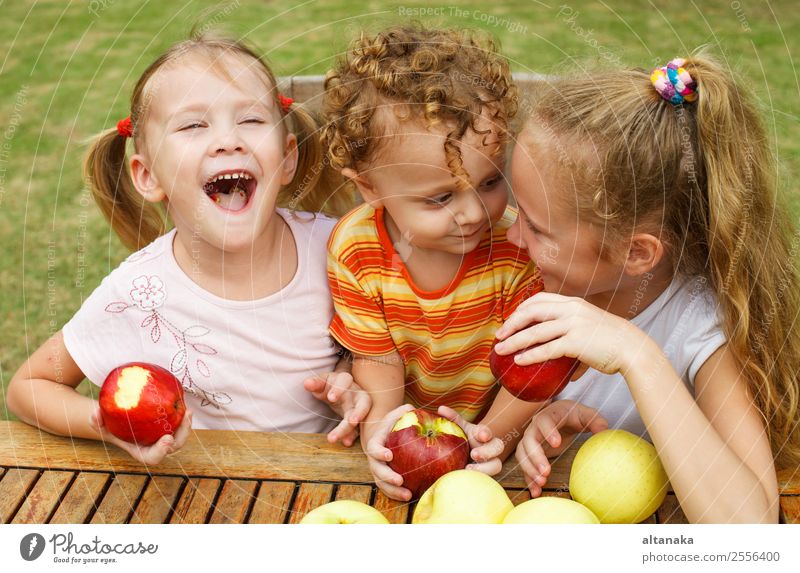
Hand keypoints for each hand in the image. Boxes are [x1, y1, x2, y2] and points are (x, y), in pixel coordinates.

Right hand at [90, 405, 192, 464]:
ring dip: (186, 425)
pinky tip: (182, 401)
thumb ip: (96, 420)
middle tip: (184, 419)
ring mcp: (164, 436)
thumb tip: (96, 412)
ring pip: (180, 435)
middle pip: (174, 446)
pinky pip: (179, 422)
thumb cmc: (108, 424)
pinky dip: (182, 415)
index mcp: (141, 451)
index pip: (153, 457)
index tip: (167, 439)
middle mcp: (155, 446)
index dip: (161, 451)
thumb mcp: (99, 423)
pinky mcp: (169, 424)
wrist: (118, 417)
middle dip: (182, 435)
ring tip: (187, 411)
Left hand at [304, 371, 370, 446]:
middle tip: (352, 422)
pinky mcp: (357, 419)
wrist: (337, 390)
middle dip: (359, 412)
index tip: (330, 398)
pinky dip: (352, 435)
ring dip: (353, 429)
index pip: (345, 380)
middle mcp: (356, 393)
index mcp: (345, 380)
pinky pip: (358, 428)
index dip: (339, 389)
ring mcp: (359, 407)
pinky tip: (346, 443)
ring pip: (361, 417)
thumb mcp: (322, 382)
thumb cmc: (329, 385)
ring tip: (345, 441)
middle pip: (363, 402)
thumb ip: (315, 383)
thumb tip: (307, 383)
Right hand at [363, 403, 414, 501]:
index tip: (389, 455)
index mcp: (375, 442)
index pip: (374, 448)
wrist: (387, 437)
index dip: (380, 452)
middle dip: (387, 476)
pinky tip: (410, 497)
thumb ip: (404, 411)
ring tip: (408, 495)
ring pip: (382, 483)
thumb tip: (413, 409)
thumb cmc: (394, 424)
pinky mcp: (384, 480)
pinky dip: (396, 495)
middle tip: (400, 480)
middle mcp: (374, 459)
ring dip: (393, 491)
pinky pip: (388, 490)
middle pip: (377, 470)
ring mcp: (378, 470)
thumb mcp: (397, 415)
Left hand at [437, 406, 503, 475]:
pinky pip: (488, 477)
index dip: (485, 433)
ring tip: (468, 470)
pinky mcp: (487, 475)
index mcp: (482, 434)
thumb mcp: (459, 429)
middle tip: (474, 455)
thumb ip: (453, 419)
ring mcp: (490, 462)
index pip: (487, 431)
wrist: (467, 456)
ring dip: (485, 468)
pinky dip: (479, 478)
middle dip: (488, 451)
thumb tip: (441, 409)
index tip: (482, 436)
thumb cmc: (463, 439)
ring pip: (496, 465)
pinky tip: (466, 479)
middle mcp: (490, 447)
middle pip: (498, 447)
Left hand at [494, 292, 648, 375]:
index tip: (511, 321)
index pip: (539, 299)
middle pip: (531, 312)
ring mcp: (573, 324)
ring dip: (514, 341)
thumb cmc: (611, 341)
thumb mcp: (589, 322)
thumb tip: (553, 344)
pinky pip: (546, 349)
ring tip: (500, 350)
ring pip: (535, 332)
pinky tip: (519, 361)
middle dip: (511, 324)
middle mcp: (571, 309)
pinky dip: (530, 355)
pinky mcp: (576, 342)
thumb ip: (571, 325)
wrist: (633, 349)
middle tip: (499, 336)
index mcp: (573, 302)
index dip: (520, 310)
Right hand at [515, 400, 606, 496]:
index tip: (557, 443)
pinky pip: (525, 466)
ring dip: (529, 469)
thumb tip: (603, 431)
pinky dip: (528, 479)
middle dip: (536, 456)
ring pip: (522, 454)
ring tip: (542, 482)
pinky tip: (536, 491)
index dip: (548, 431)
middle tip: (546, 471)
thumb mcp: (587, 415)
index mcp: (550, 415)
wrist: (563, 416)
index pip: (544, 421)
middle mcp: (535, 427)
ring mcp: (531, 440)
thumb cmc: (575, 415)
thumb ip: (596, 421)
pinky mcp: (531, 453)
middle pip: (529, 440)